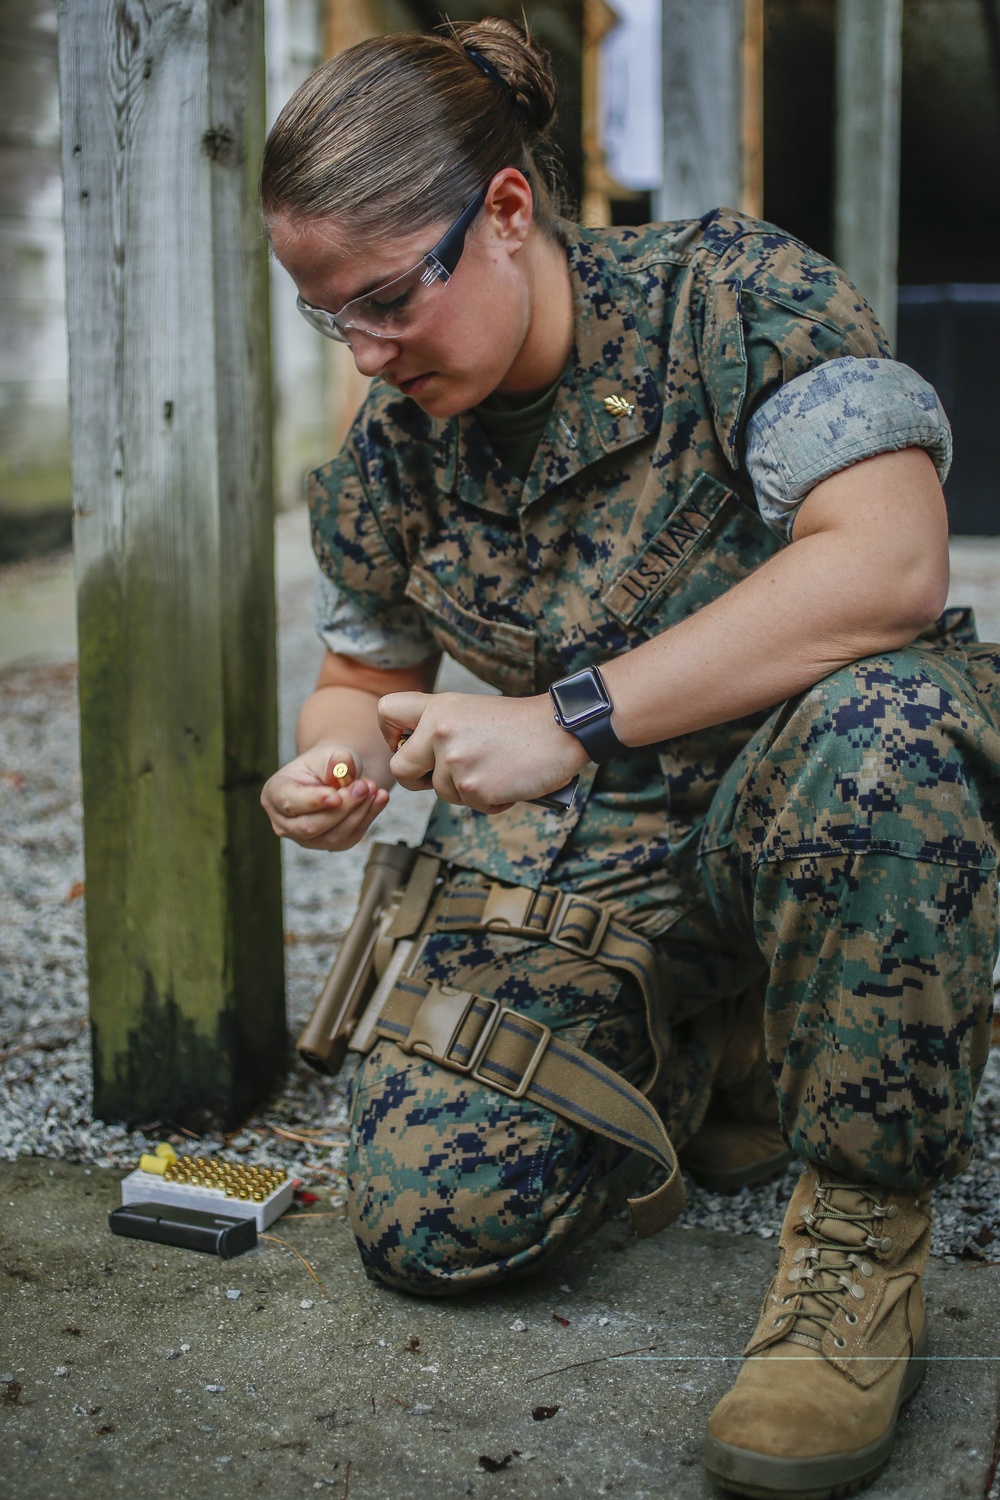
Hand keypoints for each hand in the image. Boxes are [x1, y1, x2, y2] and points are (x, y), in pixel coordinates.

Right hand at [260, 744, 388, 850]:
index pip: (290, 802)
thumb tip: (340, 770)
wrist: (337, 774)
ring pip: (333, 837)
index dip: (313, 801)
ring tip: (374, 789)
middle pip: (311, 826)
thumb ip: (335, 760)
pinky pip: (350, 838)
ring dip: (359, 814)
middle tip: (365, 786)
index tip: (336, 795)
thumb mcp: (330, 753)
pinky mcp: (329, 844)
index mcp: (274, 793)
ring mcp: (305, 838)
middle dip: (342, 808)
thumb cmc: (327, 762)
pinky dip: (368, 818)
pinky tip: (380, 799)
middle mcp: (284, 822)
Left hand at [377, 690, 587, 812]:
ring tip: (494, 770)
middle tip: (441, 776)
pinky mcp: (474, 788)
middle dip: (417, 779)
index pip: (387, 711)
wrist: (561, 729)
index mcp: (438, 708)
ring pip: (441, 792)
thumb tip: (420, 756)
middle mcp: (439, 733)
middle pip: (399, 769)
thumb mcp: (471, 710)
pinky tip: (508, 781)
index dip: (391, 734)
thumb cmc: (520, 723)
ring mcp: (455, 763)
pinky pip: (471, 805)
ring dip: (465, 789)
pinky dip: (490, 800)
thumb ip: (441, 727)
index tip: (407, 744)